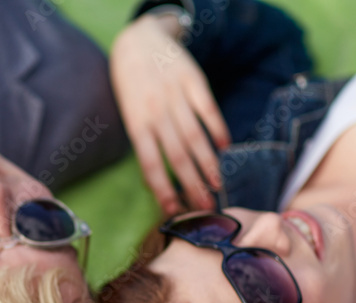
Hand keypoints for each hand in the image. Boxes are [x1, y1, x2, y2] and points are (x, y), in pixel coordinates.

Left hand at [111, 13, 230, 214]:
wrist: (139, 41)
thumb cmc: (133, 89)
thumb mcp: (130, 115)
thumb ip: (146, 143)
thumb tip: (158, 182)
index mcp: (136, 124)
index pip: (150, 163)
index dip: (162, 188)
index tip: (173, 210)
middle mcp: (156, 111)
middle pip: (177, 155)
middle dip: (192, 184)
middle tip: (205, 206)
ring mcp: (175, 95)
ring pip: (195, 135)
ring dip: (208, 163)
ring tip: (218, 184)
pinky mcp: (192, 80)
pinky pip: (208, 108)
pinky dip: (218, 128)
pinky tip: (225, 146)